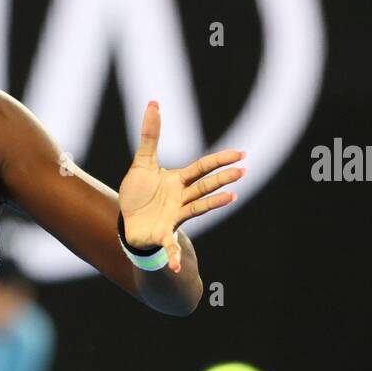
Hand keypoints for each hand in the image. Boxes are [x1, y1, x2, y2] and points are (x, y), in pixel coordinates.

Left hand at [118, 101, 244, 272]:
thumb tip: (153, 103)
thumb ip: (150, 136)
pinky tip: (176, 268)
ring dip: (214, 203)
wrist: (129, 222)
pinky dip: (174, 257)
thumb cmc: (139, 194)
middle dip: (222, 178)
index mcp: (178, 180)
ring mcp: (175, 216)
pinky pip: (170, 246)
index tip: (241, 154)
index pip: (202, 168)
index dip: (219, 160)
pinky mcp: (163, 233)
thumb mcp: (142, 163)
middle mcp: (181, 198)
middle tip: (242, 171)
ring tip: (232, 196)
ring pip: (198, 207)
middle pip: (205, 186)